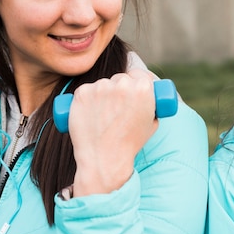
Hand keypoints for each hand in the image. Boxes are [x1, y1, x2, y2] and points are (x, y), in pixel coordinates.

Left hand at [67, 69, 158, 195]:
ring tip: (103, 116)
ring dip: (103, 94)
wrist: (104, 159)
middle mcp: (122, 84)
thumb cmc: (129, 143)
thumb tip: (147, 94)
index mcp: (144, 89)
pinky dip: (87, 99)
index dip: (136, 83)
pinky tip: (90, 114)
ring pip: (103, 84)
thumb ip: (151, 104)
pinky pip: (86, 90)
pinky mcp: (82, 93)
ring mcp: (100, 87)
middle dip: (120, 89)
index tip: (131, 92)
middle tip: (116, 107)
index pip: (140, 75)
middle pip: (121, 78)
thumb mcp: (152, 123)